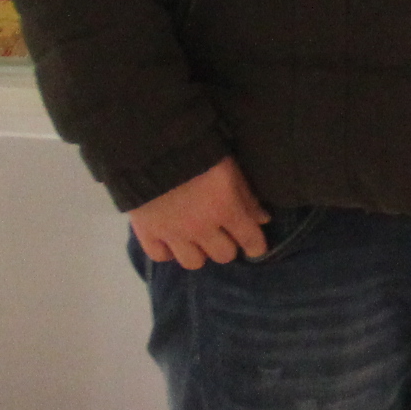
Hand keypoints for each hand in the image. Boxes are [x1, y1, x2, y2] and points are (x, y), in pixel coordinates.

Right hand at [128, 157, 270, 267]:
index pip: (249, 240)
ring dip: (199, 252)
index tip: (255, 247)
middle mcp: (201, 228)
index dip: (256, 246)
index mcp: (226, 210)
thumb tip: (263, 220)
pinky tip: (171, 241)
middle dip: (227, 246)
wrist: (151, 147)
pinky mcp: (146, 232)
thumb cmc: (198, 152)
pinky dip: (168, 252)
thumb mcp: (230, 169)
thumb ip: (247, 197)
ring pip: (193, 262)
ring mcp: (172, 234)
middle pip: (223, 255)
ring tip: (197, 240)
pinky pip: (161, 256)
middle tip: (223, 235)